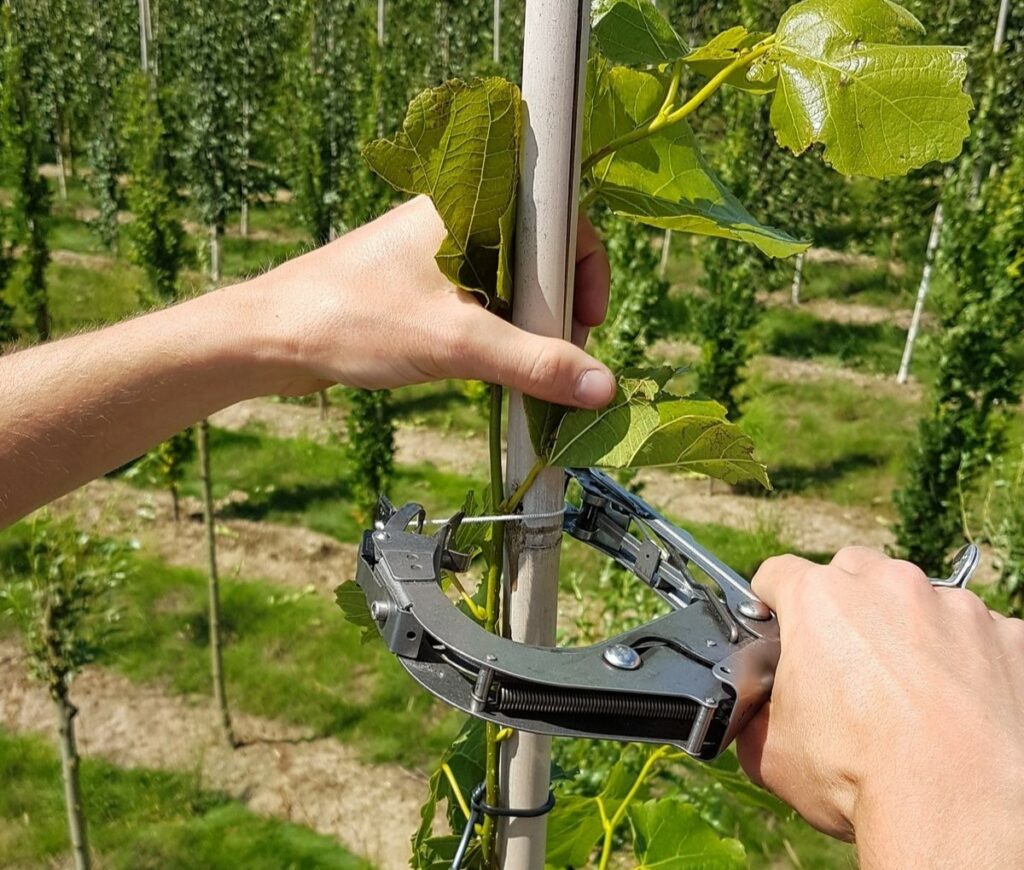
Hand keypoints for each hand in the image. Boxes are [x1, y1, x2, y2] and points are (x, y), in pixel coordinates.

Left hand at [246, 195, 614, 405]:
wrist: (270, 337)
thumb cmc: (354, 319)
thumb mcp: (456, 343)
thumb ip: (535, 363)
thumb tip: (604, 386)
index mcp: (474, 201)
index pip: (562, 217)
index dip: (586, 267)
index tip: (586, 322)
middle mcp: (462, 216)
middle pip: (542, 255)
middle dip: (557, 309)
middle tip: (557, 360)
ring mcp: (442, 250)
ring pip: (514, 283)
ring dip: (528, 328)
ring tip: (524, 372)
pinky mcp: (426, 282)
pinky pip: (484, 301)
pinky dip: (499, 334)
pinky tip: (494, 369)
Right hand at [737, 548, 1023, 867]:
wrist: (955, 808)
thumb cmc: (857, 776)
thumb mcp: (770, 752)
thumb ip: (758, 714)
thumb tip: (758, 716)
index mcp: (818, 599)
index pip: (778, 573)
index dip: (771, 601)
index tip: (778, 628)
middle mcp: (887, 584)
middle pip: (852, 571)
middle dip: (844, 604)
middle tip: (845, 660)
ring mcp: (954, 605)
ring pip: (919, 597)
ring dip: (908, 627)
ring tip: (910, 687)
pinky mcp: (1008, 635)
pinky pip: (979, 633)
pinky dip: (967, 658)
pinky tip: (958, 703)